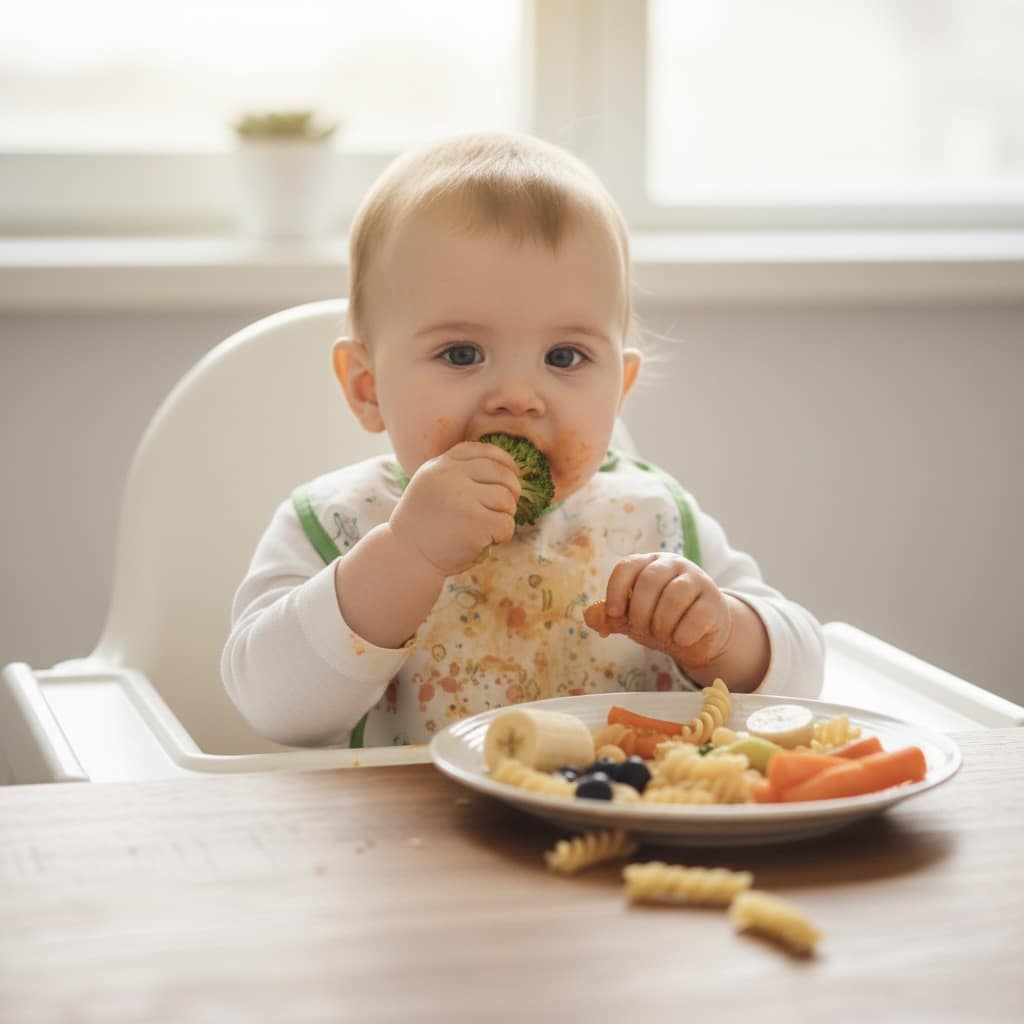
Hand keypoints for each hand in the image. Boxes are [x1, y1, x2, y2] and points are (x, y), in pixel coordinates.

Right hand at [389, 442, 520, 577]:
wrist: (406, 557)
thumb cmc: (425, 525)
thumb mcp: (432, 487)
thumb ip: (458, 474)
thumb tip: (506, 469)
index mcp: (440, 465)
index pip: (484, 451)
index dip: (505, 462)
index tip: (512, 476)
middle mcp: (450, 476)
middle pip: (502, 474)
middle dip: (512, 491)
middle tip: (504, 509)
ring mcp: (462, 498)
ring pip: (506, 499)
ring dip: (505, 516)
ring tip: (489, 528)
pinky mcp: (474, 522)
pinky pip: (506, 524)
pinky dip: (502, 536)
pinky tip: (487, 542)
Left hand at [603, 553, 732, 670]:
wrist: (698, 636)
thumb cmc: (660, 620)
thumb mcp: (632, 619)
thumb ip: (611, 617)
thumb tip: (589, 616)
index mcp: (649, 563)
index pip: (627, 566)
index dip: (616, 590)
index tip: (614, 614)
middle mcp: (673, 565)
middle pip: (649, 580)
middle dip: (639, 612)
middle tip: (640, 629)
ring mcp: (697, 581)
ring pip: (674, 596)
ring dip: (661, 623)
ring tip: (662, 635)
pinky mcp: (715, 602)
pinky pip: (697, 616)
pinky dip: (682, 634)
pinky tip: (680, 639)